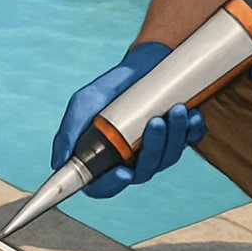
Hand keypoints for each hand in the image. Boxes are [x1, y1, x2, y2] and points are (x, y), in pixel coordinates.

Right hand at [52, 41, 206, 198]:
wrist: (143, 64)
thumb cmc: (112, 88)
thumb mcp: (85, 102)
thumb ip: (71, 131)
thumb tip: (59, 162)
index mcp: (106, 158)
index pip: (104, 186)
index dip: (112, 185)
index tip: (123, 172)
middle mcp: (132, 159)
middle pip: (144, 171)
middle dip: (154, 147)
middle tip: (156, 120)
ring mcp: (157, 150)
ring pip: (168, 157)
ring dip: (175, 136)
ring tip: (177, 109)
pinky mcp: (179, 137)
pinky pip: (190, 141)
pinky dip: (193, 130)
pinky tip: (192, 114)